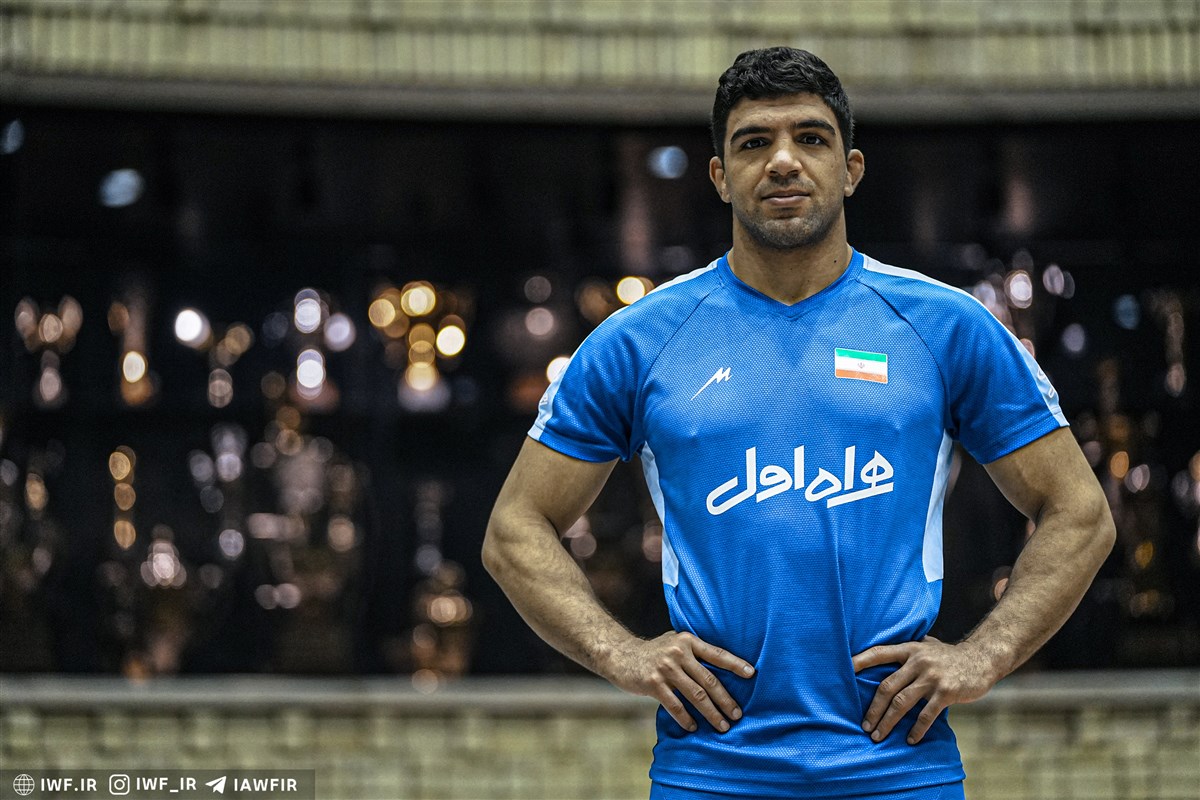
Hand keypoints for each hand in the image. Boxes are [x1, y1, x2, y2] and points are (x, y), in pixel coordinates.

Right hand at [603, 631, 754, 732]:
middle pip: (709, 680)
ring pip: (696, 695)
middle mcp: (679, 653)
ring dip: (711, 713)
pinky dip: (686, 718)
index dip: (735, 664)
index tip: (752, 674)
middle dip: (726, 700)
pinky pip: (675, 705)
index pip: (717, 654)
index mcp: (687, 641)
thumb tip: (722, 669)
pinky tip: (693, 727)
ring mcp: (665, 668)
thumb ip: (694, 652)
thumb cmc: (654, 652)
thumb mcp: (675, 642)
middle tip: (737, 715)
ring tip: (722, 726)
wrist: (621, 655)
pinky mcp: (653, 683)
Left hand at [852, 636, 997, 744]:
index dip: (861, 661)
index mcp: (909, 649)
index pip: (879, 653)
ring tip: (878, 736)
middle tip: (864, 726)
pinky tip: (910, 739)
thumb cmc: (949, 655)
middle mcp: (918, 661)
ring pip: (902, 703)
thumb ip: (908, 651)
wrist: (982, 658)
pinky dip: (916, 729)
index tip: (844, 671)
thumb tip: (882, 656)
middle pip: (887, 687)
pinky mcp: (946, 692)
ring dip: (888, 722)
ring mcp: (931, 677)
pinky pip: (926, 715)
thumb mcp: (927, 646)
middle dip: (873, 709)